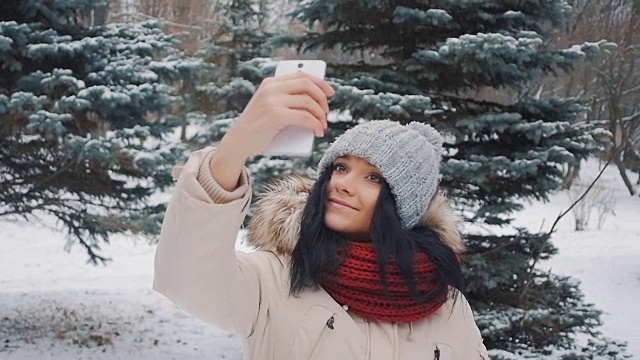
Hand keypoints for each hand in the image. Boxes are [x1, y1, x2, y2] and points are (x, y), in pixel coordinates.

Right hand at [220, 71, 334, 158]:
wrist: (238, 142)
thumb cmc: (256, 128)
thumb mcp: (268, 106)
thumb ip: (284, 100)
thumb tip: (314, 102)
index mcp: (270, 83)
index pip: (300, 75)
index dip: (319, 82)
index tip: (330, 92)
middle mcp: (271, 88)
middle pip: (307, 85)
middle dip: (322, 98)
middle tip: (326, 112)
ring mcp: (272, 101)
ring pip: (308, 102)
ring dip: (320, 114)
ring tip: (322, 125)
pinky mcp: (275, 115)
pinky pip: (305, 117)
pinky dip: (315, 124)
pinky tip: (318, 131)